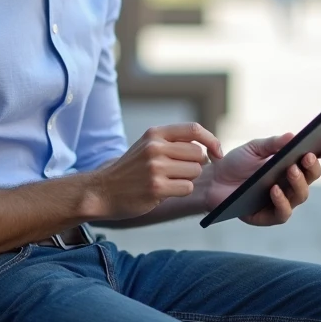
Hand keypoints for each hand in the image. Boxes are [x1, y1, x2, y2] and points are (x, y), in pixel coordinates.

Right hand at [89, 124, 223, 221]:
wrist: (103, 190)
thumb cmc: (130, 170)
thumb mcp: (148, 145)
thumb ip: (173, 142)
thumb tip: (207, 146)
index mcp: (155, 133)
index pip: (194, 129)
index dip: (212, 140)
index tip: (218, 152)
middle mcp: (155, 147)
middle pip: (198, 154)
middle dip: (195, 165)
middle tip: (179, 172)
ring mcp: (155, 167)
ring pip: (195, 172)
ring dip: (187, 180)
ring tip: (168, 181)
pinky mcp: (156, 188)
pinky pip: (187, 188)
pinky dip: (180, 191)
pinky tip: (164, 191)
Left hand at [199, 133, 320, 226]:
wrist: (211, 180)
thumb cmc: (235, 163)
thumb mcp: (253, 148)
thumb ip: (272, 143)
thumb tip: (293, 136)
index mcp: (290, 164)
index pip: (314, 160)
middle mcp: (290, 184)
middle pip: (311, 177)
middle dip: (312, 167)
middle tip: (306, 156)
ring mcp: (281, 201)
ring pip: (301, 196)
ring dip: (298, 183)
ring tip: (290, 170)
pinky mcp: (268, 216)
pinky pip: (282, 213)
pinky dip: (281, 201)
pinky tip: (274, 189)